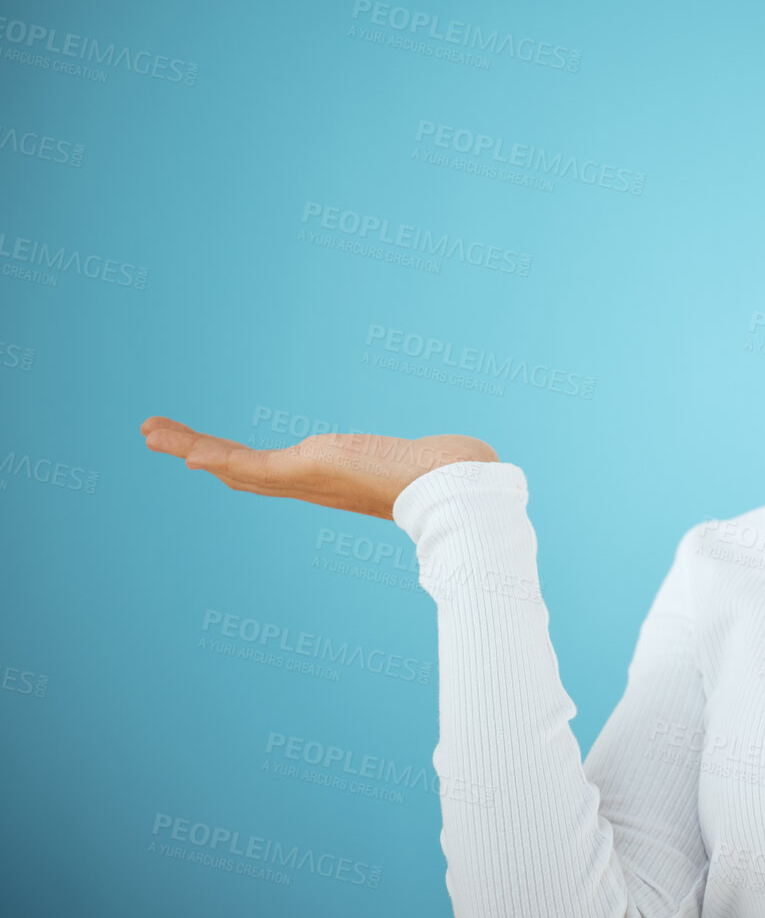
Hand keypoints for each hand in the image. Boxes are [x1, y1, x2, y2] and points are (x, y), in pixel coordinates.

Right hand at [139, 416, 498, 520]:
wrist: (455, 486)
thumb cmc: (453, 475)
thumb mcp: (426, 461)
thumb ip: (428, 459)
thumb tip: (461, 458)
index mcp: (334, 480)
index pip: (276, 473)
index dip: (240, 465)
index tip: (212, 456)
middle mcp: (314, 485)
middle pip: (243, 472)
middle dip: (200, 455)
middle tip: (159, 439)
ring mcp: (306, 480)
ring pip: (234, 466)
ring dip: (189, 448)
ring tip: (150, 432)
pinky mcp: (306, 470)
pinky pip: (246, 463)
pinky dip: (209, 453)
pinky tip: (181, 449)